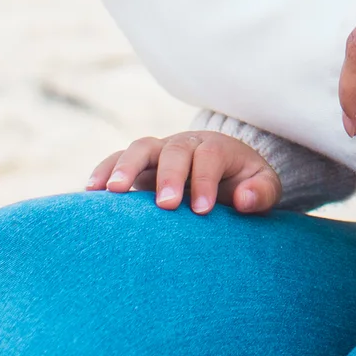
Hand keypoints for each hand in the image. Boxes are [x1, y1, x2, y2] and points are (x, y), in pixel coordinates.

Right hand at [84, 130, 278, 215]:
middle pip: (175, 150)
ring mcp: (160, 152)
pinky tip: (91, 190)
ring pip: (141, 148)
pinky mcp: (139, 165)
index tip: (203, 210)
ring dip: (126, 166)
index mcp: (218, 148)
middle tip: (166, 205)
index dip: (206, 181)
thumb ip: (260, 193)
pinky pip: (117, 160)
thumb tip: (244, 200)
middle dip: (169, 176)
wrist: (225, 168)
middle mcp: (186, 145)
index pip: (210, 157)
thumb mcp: (264, 186)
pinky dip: (104, 170)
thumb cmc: (245, 182)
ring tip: (113, 191)